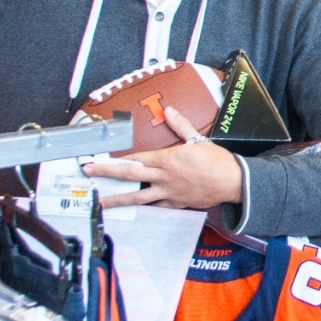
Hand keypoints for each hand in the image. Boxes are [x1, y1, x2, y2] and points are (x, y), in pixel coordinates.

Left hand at [84, 108, 243, 209]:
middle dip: (106, 174)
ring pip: (137, 197)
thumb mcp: (198, 139)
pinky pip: (155, 206)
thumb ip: (180, 125)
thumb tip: (168, 111)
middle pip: (129, 176)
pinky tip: (133, 209)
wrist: (232, 183)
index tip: (99, 159)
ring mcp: (167, 193)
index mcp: (166, 160)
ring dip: (117, 199)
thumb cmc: (216, 161)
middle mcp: (163, 177)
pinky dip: (143, 207)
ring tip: (101, 203)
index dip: (114, 159)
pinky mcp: (175, 204)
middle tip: (88, 174)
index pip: (135, 158)